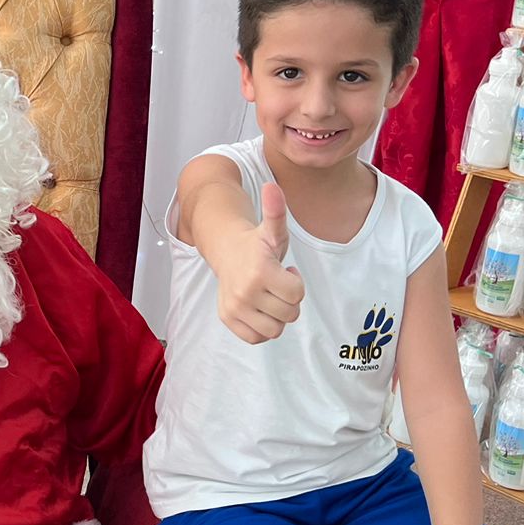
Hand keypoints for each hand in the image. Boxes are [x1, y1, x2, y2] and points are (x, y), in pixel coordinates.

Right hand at [214, 182, 304, 343]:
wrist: (226, 252)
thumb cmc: (257, 244)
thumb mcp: (273, 229)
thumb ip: (276, 210)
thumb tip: (273, 187)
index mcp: (260, 271)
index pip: (297, 294)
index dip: (296, 283)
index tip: (286, 271)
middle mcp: (245, 292)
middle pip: (289, 314)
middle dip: (288, 300)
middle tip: (276, 284)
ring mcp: (235, 308)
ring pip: (275, 330)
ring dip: (277, 316)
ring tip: (268, 297)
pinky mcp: (228, 319)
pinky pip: (256, 338)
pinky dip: (262, 328)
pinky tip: (259, 309)